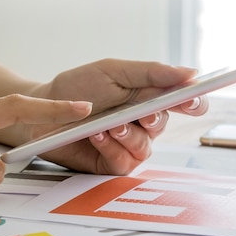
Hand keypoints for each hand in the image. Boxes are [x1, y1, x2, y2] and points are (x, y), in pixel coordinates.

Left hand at [28, 59, 208, 174]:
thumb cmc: (78, 88)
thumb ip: (151, 73)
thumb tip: (190, 73)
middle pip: (165, 125)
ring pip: (145, 147)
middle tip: (143, 113)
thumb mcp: (114, 72)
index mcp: (148, 97)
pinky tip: (98, 136)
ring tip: (109, 125)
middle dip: (154, 119)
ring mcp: (128, 145)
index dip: (193, 102)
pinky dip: (112, 148)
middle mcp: (142, 122)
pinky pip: (124, 162)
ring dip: (129, 135)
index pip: (182, 102)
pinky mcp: (113, 164)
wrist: (42, 109)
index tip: (192, 99)